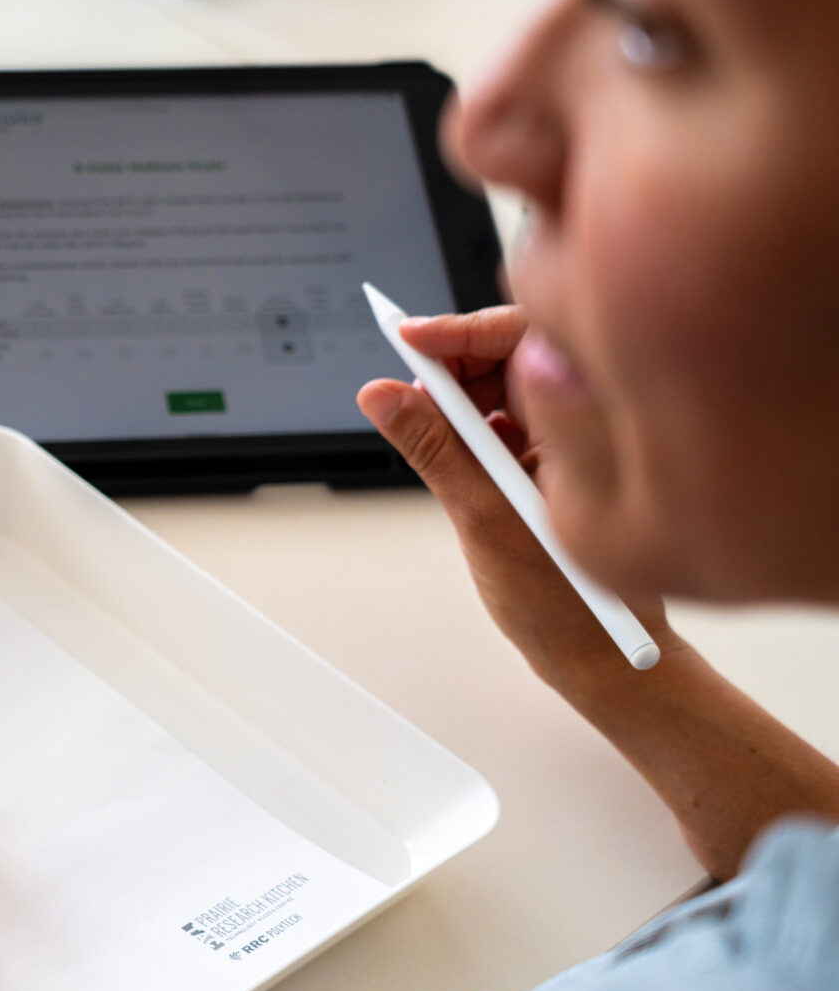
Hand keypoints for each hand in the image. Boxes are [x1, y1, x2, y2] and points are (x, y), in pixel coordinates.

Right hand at [357, 305, 668, 681]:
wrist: (602, 658)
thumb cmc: (568, 604)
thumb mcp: (483, 518)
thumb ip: (432, 449)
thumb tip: (386, 398)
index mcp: (590, 423)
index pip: (527, 340)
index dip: (463, 331)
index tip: (409, 339)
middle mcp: (585, 424)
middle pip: (514, 355)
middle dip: (456, 361)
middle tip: (409, 383)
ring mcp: (568, 443)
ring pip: (505, 388)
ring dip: (460, 397)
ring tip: (429, 425)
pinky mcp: (549, 465)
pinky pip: (506, 422)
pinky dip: (470, 426)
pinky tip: (453, 450)